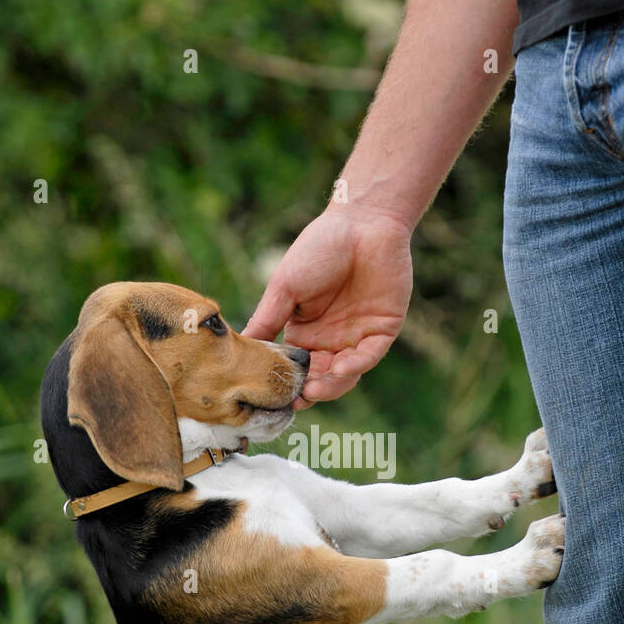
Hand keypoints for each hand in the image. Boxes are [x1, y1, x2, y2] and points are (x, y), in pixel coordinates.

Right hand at [243, 207, 412, 404]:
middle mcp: (329, 339)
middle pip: (318, 377)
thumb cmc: (319, 248)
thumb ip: (266, 320)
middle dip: (307, 391)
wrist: (361, 222)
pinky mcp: (383, 330)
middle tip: (295, 401)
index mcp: (303, 331)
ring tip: (314, 391)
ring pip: (344, 374)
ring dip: (331, 385)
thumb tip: (240, 350)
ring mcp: (357, 336)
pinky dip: (356, 366)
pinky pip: (369, 356)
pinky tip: (341, 369)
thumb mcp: (284, 287)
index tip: (270, 397)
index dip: (284, 383)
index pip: (293, 367)